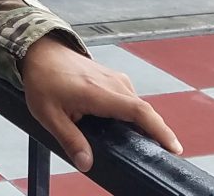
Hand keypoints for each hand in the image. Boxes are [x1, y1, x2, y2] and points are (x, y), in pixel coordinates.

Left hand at [20, 35, 182, 172]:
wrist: (40, 50)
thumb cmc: (42, 78)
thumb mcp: (48, 114)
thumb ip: (70, 139)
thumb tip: (86, 163)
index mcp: (99, 92)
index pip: (139, 111)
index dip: (159, 130)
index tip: (173, 147)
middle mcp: (113, 83)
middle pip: (144, 110)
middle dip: (158, 132)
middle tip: (163, 154)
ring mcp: (114, 78)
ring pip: (138, 104)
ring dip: (146, 123)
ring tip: (148, 144)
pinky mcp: (112, 78)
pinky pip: (130, 98)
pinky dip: (136, 113)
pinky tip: (129, 127)